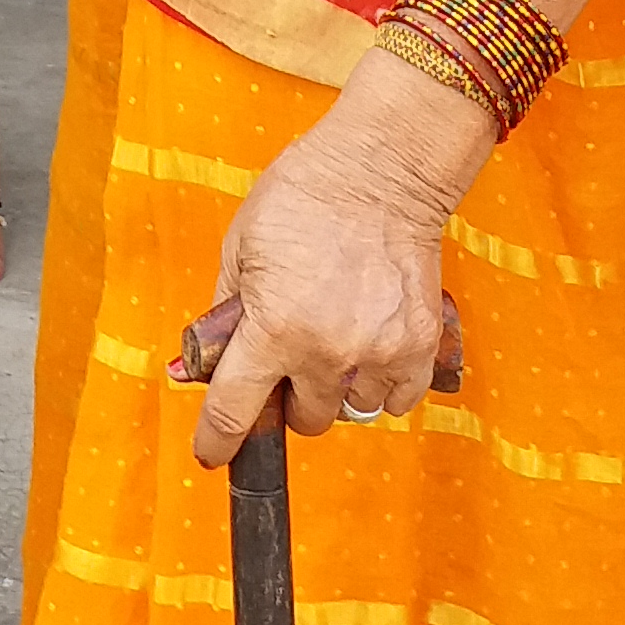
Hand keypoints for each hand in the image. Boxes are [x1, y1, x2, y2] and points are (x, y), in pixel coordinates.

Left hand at [182, 105, 470, 467]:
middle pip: (304, 419)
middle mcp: (325, 352)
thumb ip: (226, 312)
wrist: (380, 170)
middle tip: (293, 358)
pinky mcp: (419, 346)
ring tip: (337, 337)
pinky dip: (383, 383)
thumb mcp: (240, 247)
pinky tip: (372, 345)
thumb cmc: (303, 197)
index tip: (212, 454)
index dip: (217, 441)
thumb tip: (205, 361)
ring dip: (338, 387)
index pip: (233, 411)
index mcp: (273, 330)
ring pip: (351, 410)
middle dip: (292, 396)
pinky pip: (397, 398)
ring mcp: (377, 354)